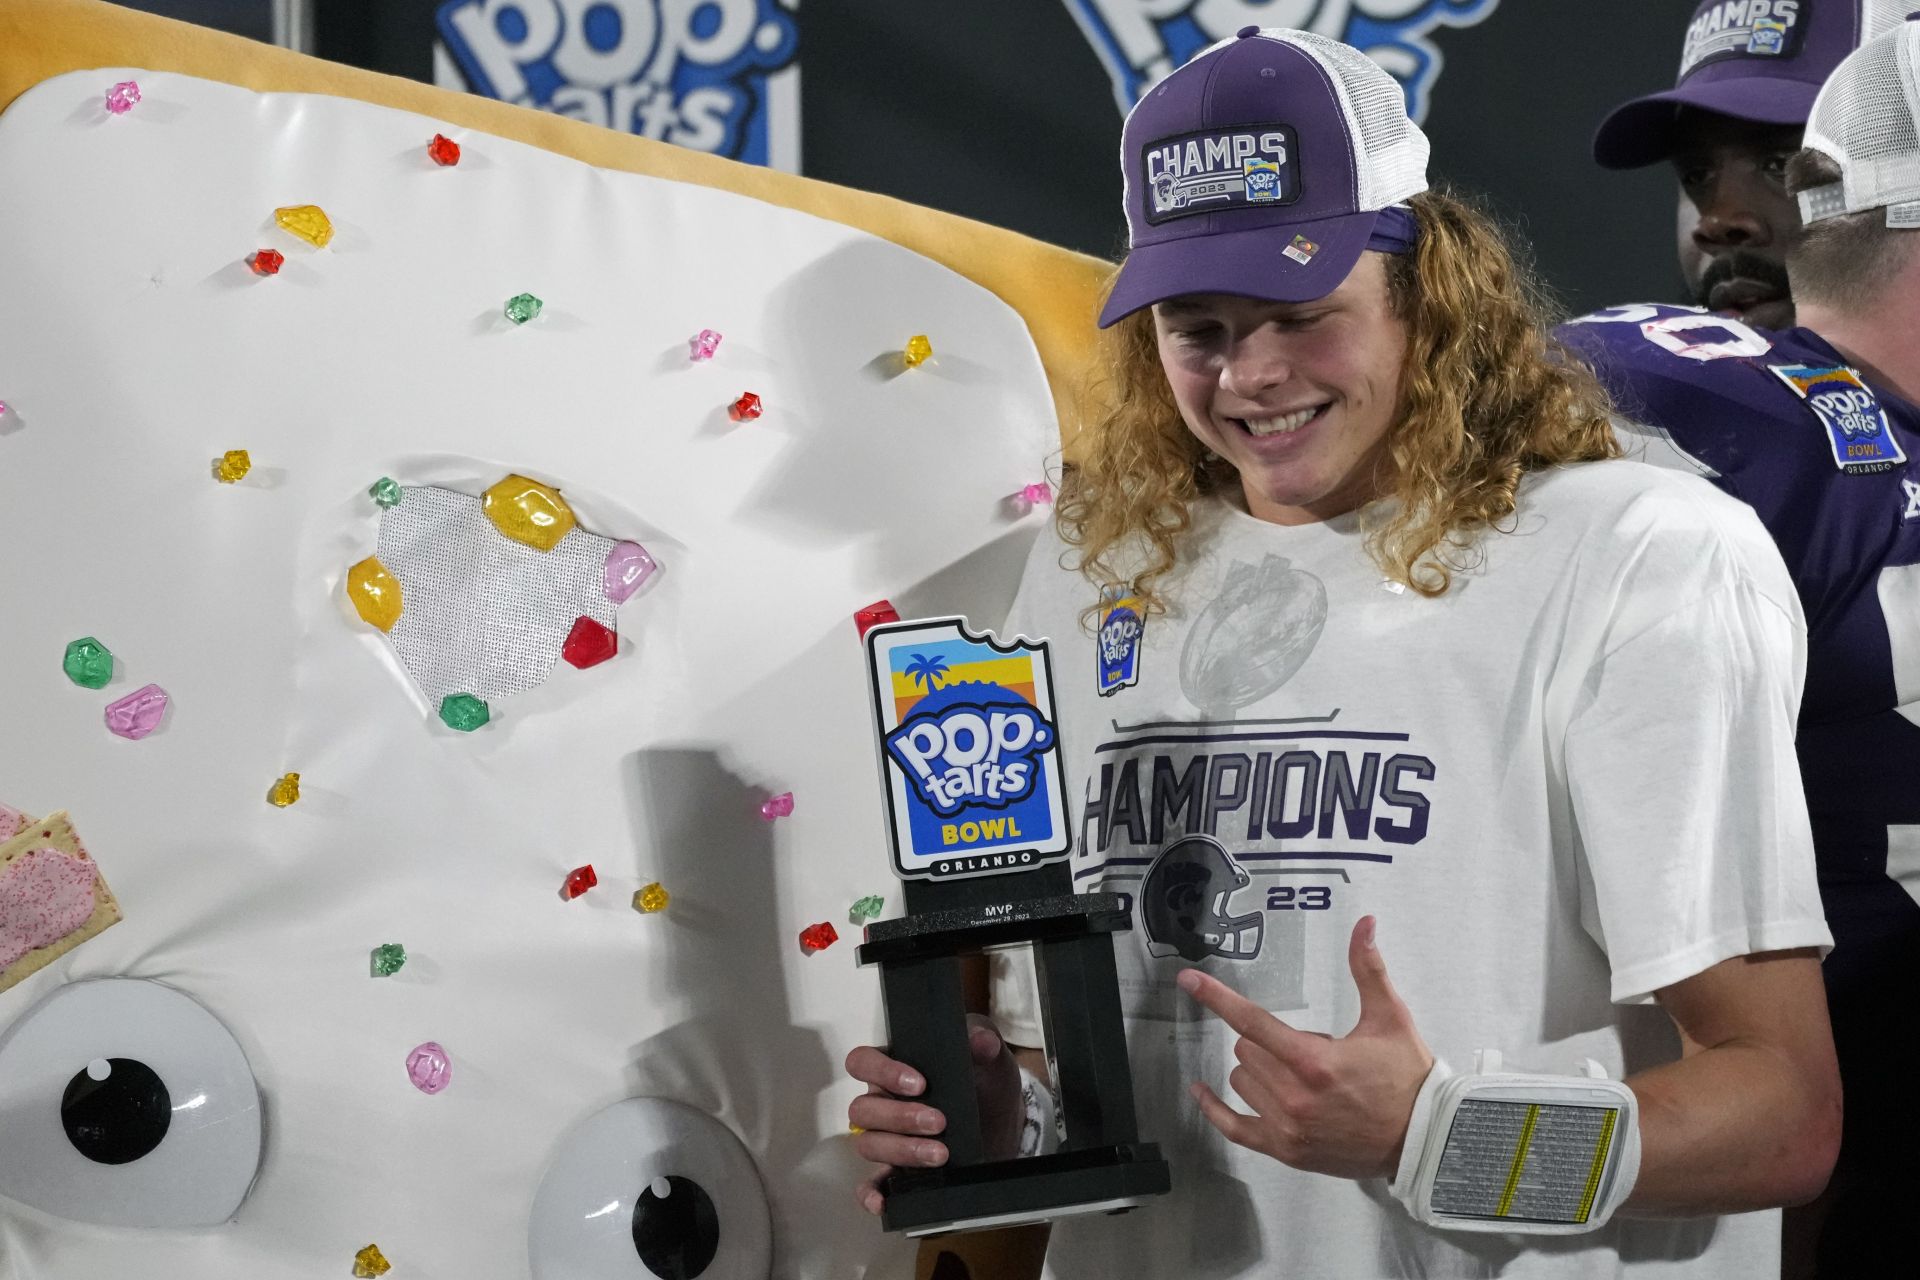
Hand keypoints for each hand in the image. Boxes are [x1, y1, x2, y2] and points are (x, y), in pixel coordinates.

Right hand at [844, 1014, 1022, 1214]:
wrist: (1003, 1122)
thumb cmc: (984, 1080)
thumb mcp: (989, 1057)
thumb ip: (984, 1041)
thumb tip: (980, 1041)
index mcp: (894, 1068)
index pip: (863, 1062)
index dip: (882, 1072)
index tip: (919, 1084)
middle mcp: (882, 1102)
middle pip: (863, 1109)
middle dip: (900, 1117)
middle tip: (939, 1122)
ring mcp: (888, 1138)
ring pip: (869, 1144)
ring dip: (902, 1150)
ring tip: (940, 1155)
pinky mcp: (898, 1170)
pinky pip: (870, 1184)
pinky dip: (871, 1193)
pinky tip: (883, 1201)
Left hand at [1178, 915, 1432, 1180]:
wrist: (1424, 1139)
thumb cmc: (1407, 1079)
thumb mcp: (1390, 1018)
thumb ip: (1368, 969)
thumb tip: (1365, 924)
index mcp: (1314, 1062)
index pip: (1252, 1021)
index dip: (1217, 997)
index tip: (1190, 981)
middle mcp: (1295, 1097)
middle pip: (1246, 1049)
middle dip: (1268, 1041)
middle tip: (1310, 1050)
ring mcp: (1288, 1128)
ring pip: (1241, 1080)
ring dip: (1259, 1070)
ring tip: (1301, 1076)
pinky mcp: (1286, 1150)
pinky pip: (1233, 1128)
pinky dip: (1214, 1109)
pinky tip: (1202, 1091)